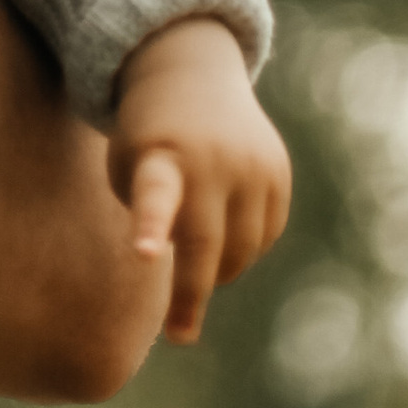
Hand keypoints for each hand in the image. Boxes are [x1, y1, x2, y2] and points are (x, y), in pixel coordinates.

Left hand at [109, 16, 291, 345]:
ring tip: (195, 252)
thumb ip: (154, 221)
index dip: (152, 228)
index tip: (146, 256)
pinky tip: (224, 222)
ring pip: (241, 250)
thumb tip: (199, 275)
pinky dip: (242, 244)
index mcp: (160, 158)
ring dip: (218, 266)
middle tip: (180, 335)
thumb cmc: (146, 138)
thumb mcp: (129, 167)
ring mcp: (251, 167)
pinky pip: (263, 236)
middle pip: (205, 248)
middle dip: (191, 297)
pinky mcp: (278, 174)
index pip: (157, 196)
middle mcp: (211, 162)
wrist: (190, 73)